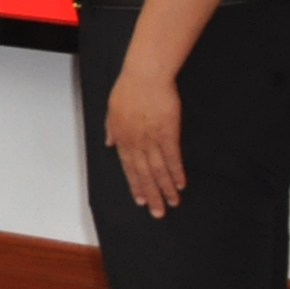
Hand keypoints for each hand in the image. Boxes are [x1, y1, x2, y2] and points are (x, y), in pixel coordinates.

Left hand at [105, 65, 186, 215]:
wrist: (145, 75)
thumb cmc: (128, 88)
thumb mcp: (111, 109)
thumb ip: (111, 129)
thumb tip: (109, 144)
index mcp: (121, 138)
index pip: (128, 168)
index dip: (135, 185)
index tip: (140, 201)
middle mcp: (135, 142)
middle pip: (143, 174)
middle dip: (151, 195)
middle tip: (158, 213)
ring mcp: (151, 139)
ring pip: (158, 170)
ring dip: (165, 188)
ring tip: (172, 203)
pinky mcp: (168, 133)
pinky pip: (173, 157)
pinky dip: (176, 172)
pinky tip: (180, 184)